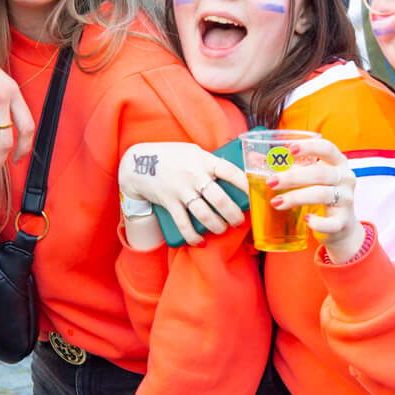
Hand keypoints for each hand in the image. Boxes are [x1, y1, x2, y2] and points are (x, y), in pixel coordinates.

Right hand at [117, 142, 246, 244]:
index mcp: (203, 160)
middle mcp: (193, 175)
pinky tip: (201, 242)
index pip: (230, 171)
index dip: (245, 184)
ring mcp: (181, 190)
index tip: (256, 195)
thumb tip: (240, 171)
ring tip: (223, 228)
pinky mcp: (169, 203)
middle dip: (233, 214)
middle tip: (239, 220)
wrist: (138, 163)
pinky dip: (193, 236)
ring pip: (204, 215)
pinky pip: (184, 224)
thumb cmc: (172, 157)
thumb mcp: (193, 152)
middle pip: (220, 199)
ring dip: (217, 226)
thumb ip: (212, 162)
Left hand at [264, 137, 361, 260]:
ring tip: (276, 202)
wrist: (340, 225)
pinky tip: (306, 220)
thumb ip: (286, 167)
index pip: (327, 148)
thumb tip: (253, 158)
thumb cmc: (321, 193)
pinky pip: (331, 223)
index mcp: (337, 163)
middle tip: (271, 182)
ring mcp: (346, 200)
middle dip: (293, 176)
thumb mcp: (308, 177)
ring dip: (296, 197)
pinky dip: (318, 222)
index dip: (310, 147)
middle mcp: (345, 178)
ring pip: (322, 195)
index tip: (290, 149)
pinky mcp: (343, 222)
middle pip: (320, 173)